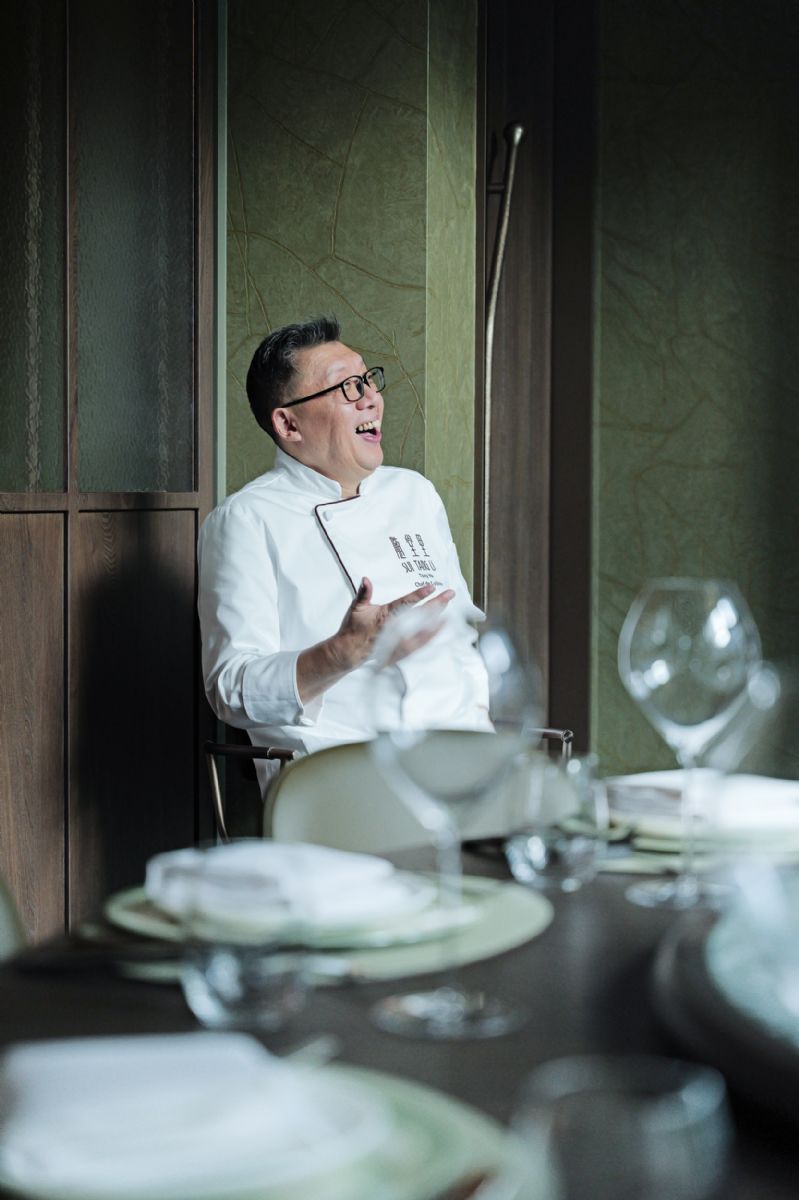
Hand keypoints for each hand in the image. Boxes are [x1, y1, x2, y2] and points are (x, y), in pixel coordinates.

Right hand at [333, 576, 454, 670]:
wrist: (350, 651)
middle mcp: (394, 629)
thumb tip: (366, 580)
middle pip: (420, 616)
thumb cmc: (354, 627)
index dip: (419, 595)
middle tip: (449, 594)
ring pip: (423, 630)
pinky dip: (432, 634)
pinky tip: (440, 627)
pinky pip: (420, 643)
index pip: (405, 603)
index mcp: (385, 617)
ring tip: (449, 609)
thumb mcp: (357, 608)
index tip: (432, 587)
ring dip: (437, 619)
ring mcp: (399, 641)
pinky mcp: (401, 650)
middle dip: (436, 604)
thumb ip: (364, 593)